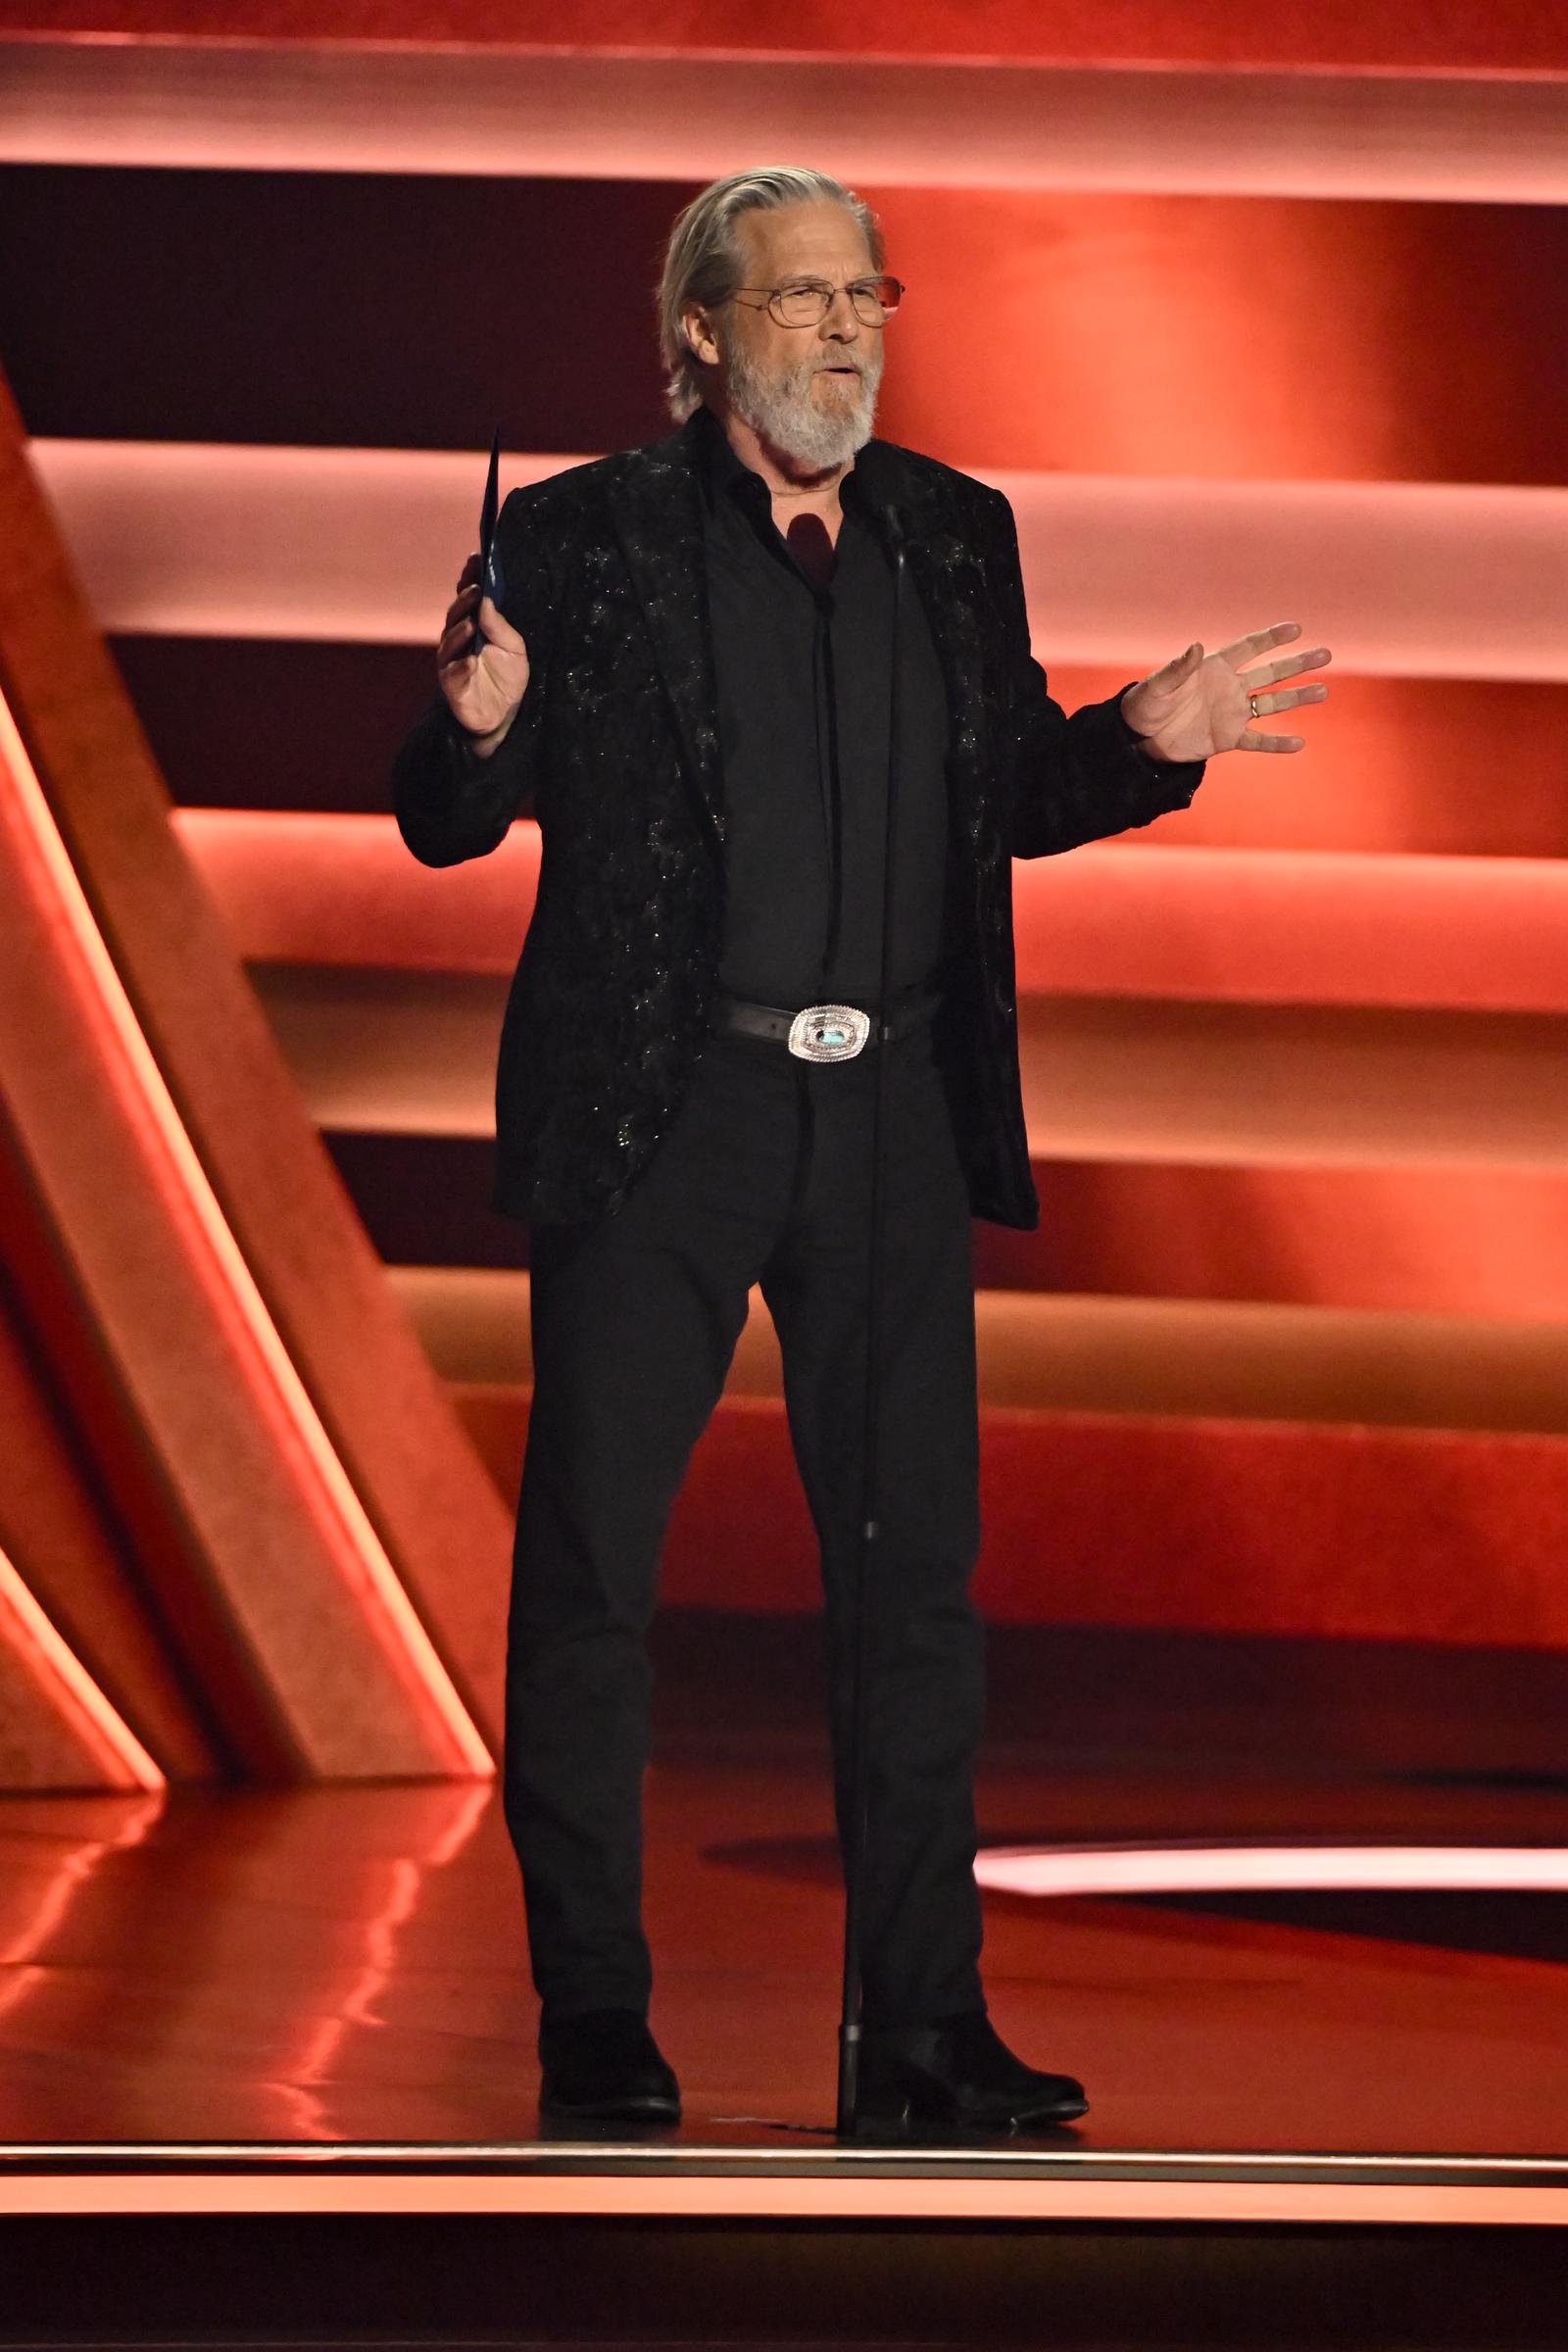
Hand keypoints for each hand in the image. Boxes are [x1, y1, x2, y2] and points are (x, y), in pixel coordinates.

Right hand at [436, 550, 530, 749]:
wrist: (504, 715)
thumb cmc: (507, 677)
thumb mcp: (513, 648)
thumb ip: (499, 625)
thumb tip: (488, 599)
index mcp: (472, 625)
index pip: (467, 598)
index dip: (469, 578)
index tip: (475, 559)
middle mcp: (457, 640)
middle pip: (456, 616)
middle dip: (464, 602)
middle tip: (476, 590)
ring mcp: (452, 663)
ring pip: (451, 643)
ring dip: (460, 632)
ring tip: (471, 624)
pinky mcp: (453, 686)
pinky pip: (454, 675)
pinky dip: (462, 668)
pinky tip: (470, 661)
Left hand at [1120, 621, 1330, 762]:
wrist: (1140, 738)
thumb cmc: (1146, 704)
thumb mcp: (1159, 685)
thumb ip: (1180, 667)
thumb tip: (1197, 646)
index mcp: (1215, 667)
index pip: (1249, 648)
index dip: (1271, 638)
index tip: (1296, 628)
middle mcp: (1230, 687)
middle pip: (1271, 672)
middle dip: (1297, 663)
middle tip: (1325, 654)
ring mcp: (1232, 712)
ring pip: (1272, 703)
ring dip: (1297, 697)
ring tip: (1323, 691)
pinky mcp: (1227, 738)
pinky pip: (1257, 740)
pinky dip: (1276, 743)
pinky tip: (1300, 743)